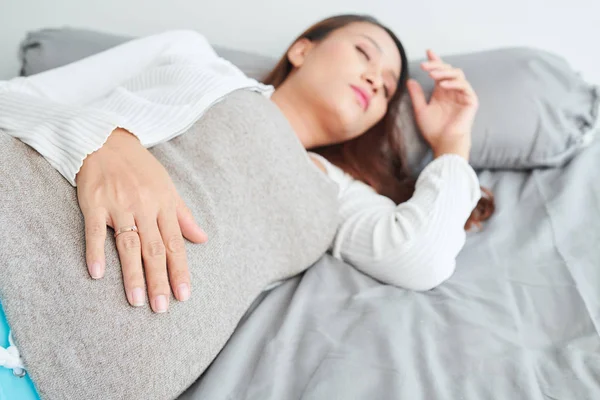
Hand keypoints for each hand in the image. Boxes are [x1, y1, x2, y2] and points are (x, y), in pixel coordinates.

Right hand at [76, 128, 207, 312]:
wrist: (106, 139)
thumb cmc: (140, 168)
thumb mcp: (167, 188)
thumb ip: (183, 216)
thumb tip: (203, 239)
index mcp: (163, 205)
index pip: (175, 244)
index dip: (180, 271)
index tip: (183, 295)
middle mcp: (144, 207)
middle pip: (154, 249)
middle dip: (160, 280)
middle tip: (161, 308)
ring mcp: (118, 205)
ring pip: (128, 244)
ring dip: (133, 274)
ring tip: (137, 300)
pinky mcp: (94, 203)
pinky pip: (95, 230)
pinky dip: (95, 252)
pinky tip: (97, 274)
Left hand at [406, 49, 478, 159]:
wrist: (443, 143)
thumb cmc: (433, 130)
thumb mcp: (420, 110)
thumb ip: (416, 95)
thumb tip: (409, 80)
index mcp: (442, 92)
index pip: (440, 72)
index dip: (435, 61)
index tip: (428, 52)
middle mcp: (452, 91)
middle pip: (448, 70)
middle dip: (436, 65)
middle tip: (424, 66)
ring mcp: (463, 95)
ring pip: (457, 75)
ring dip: (444, 73)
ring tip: (432, 75)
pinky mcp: (471, 100)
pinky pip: (464, 86)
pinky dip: (453, 83)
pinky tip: (442, 85)